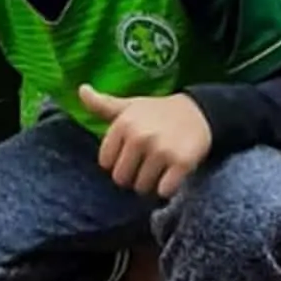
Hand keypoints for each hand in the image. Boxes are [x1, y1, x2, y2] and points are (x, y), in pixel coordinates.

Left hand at [78, 85, 211, 199]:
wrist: (199, 112)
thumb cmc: (157, 112)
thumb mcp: (129, 106)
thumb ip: (102, 104)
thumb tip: (81, 90)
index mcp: (123, 124)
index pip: (106, 163)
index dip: (117, 162)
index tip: (130, 154)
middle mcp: (140, 137)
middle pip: (122, 178)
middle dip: (132, 177)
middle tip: (146, 165)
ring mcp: (161, 150)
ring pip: (142, 187)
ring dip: (150, 184)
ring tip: (159, 169)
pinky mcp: (182, 163)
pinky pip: (164, 191)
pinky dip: (167, 188)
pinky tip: (172, 175)